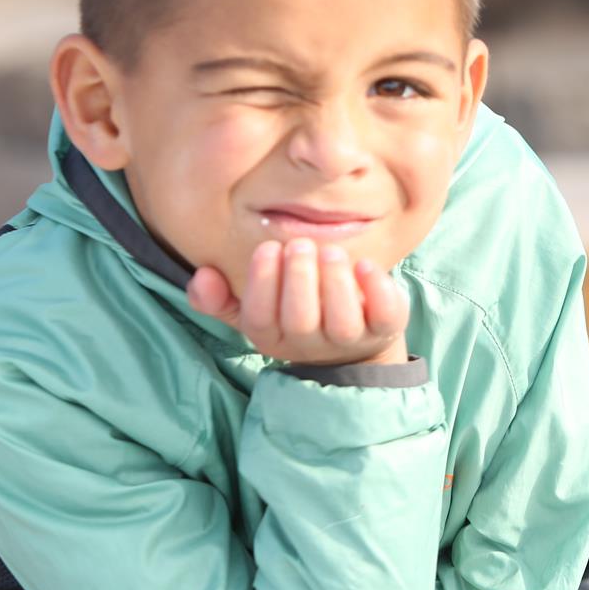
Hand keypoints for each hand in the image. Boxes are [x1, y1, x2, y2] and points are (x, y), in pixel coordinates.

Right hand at [187, 238, 408, 366]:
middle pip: (300, 320)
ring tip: (330, 251)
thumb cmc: (296, 310)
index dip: (262, 283)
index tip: (268, 248)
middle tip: (300, 245)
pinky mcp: (385, 328)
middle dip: (298, 279)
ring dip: (334, 282)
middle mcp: (311, 344)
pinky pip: (386, 316)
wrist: (355, 337)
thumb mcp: (257, 308)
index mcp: (274, 336)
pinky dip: (376, 288)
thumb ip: (221, 297)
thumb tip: (202, 276)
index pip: (260, 319)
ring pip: (342, 322)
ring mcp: (351, 340)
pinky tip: (366, 265)